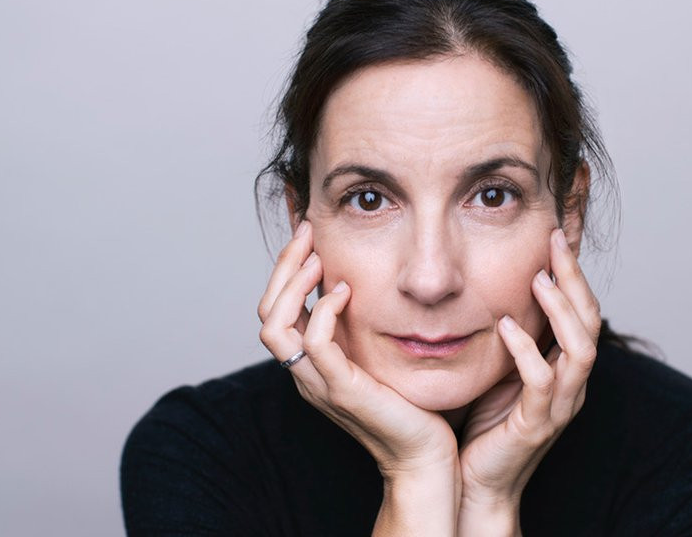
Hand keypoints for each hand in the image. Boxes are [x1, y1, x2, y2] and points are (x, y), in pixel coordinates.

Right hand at [257, 221, 459, 534]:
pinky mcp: (341, 391)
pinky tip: (344, 292)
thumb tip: (375, 285)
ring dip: (292, 283)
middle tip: (307, 231)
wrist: (426, 460)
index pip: (276, 309)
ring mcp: (318, 383)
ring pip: (275, 325)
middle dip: (283, 266)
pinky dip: (322, 311)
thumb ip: (370, 328)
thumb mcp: (383, 357)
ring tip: (317, 257)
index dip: (285, 268)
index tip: (308, 232)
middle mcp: (305, 373)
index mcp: (311, 364)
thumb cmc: (414, 409)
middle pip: (266, 312)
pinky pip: (313, 344)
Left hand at [456, 228, 602, 531]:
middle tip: (554, 240)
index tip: (555, 234)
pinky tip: (505, 326)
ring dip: (561, 310)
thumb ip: (509, 335)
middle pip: (591, 322)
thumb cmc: (484, 425)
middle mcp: (571, 384)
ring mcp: (559, 405)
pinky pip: (541, 382)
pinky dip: (526, 350)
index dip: (574, 273)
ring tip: (539, 278)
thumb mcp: (500, 368)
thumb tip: (495, 286)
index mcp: (565, 369)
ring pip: (581, 350)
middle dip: (575, 279)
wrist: (475, 482)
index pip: (583, 311)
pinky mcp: (536, 424)